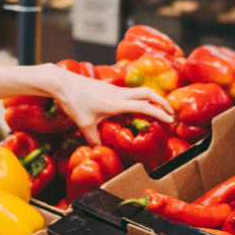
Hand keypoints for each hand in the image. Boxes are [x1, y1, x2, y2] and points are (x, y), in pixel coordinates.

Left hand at [52, 67, 173, 145]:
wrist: (63, 83)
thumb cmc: (74, 102)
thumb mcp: (84, 124)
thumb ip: (94, 139)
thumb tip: (100, 151)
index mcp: (117, 103)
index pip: (145, 107)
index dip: (160, 113)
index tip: (171, 120)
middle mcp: (119, 94)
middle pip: (148, 93)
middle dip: (162, 102)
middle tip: (170, 113)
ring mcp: (114, 89)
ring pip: (139, 91)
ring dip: (151, 99)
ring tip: (156, 111)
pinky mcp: (109, 88)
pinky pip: (129, 93)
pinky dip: (138, 99)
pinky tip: (135, 109)